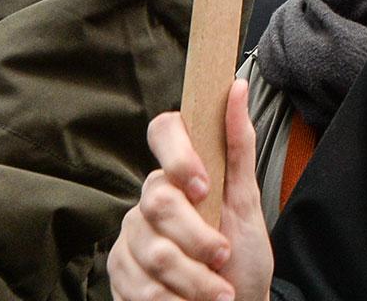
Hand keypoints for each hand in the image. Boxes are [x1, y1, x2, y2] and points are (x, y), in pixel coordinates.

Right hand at [108, 80, 272, 300]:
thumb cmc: (243, 257)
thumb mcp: (247, 202)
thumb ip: (239, 147)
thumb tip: (235, 87)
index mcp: (179, 173)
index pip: (163, 130)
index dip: (179, 155)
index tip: (203, 187)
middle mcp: (148, 200)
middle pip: (158, 203)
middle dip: (199, 239)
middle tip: (223, 257)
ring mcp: (129, 239)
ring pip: (151, 252)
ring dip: (193, 280)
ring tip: (218, 294)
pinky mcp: (119, 276)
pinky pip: (137, 286)